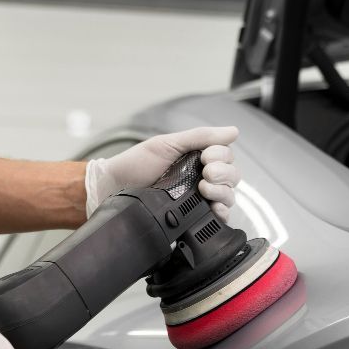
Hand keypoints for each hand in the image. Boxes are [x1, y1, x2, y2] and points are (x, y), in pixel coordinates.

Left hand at [84, 126, 239, 220]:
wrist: (115, 187)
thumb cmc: (136, 164)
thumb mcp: (168, 144)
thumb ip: (200, 136)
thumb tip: (233, 131)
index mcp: (198, 157)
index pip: (227, 156)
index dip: (222, 156)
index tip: (206, 157)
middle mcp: (202, 177)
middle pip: (232, 176)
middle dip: (223, 174)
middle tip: (206, 173)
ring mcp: (199, 198)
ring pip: (228, 196)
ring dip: (222, 191)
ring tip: (204, 189)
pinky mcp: (193, 216)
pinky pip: (219, 218)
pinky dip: (222, 213)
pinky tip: (214, 208)